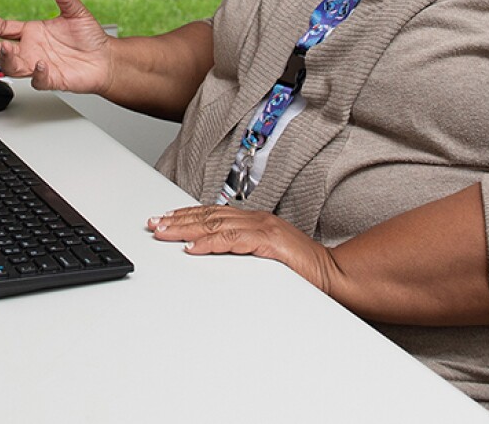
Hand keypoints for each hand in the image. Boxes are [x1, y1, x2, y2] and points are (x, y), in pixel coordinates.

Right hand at [0, 0, 114, 93]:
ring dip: (6, 59)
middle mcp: (31, 50)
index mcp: (32, 32)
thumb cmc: (90, 38)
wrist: (106, 59)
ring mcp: (38, 66)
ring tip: (6, 49)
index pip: (4, 29)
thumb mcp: (76, 12)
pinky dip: (38, 74)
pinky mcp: (51, 79)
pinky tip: (41, 64)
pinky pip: (38, 80)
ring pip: (12, 67)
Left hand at [146, 205, 339, 295]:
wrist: (334, 275)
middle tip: (154, 224)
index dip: (186, 215)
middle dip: (178, 220)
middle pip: (209, 216)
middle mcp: (257, 220)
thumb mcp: (268, 255)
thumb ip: (245, 249)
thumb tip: (215, 252)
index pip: (214, 213)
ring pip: (216, 225)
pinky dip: (210, 243)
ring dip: (186, 229)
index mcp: (256, 221)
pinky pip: (233, 241)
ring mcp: (263, 229)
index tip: (165, 219)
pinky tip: (193, 248)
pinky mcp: (269, 243)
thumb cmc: (303, 269)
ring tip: (164, 233)